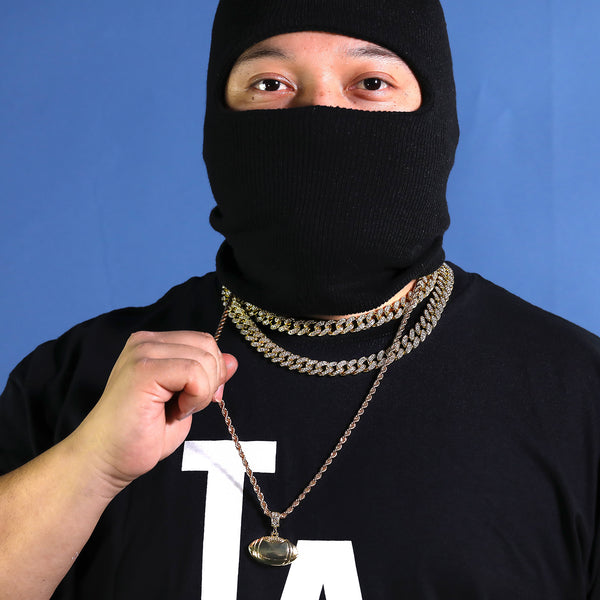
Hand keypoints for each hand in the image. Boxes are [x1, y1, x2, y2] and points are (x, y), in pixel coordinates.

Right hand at [74, 331, 236, 492]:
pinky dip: (195, 397)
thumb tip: (233, 360)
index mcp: (154, 344)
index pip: (204, 341)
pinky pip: (194, 373)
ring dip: (201, 392)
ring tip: (176, 410)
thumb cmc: (142, 434)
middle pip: (208, 346)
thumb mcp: (186, 400)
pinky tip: (176, 411)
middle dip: (211, 381)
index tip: (198, 399)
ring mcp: (142, 352)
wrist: (107, 461)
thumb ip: (206, 377)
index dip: (213, 372)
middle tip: (187, 407)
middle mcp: (145, 341)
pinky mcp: (143, 369)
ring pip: (204, 359)